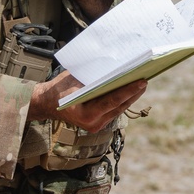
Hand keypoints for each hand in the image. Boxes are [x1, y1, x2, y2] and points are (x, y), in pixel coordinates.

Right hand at [27, 70, 146, 132]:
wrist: (47, 103)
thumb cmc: (60, 89)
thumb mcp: (76, 79)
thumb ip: (94, 77)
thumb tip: (115, 68)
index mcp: (86, 114)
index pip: (113, 101)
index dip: (129, 91)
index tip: (141, 81)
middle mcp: (93, 123)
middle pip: (119, 106)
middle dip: (134, 93)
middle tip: (146, 79)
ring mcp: (96, 126)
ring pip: (119, 110)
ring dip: (130, 97)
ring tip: (141, 84)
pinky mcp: (98, 123)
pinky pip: (114, 111)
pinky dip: (122, 100)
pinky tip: (130, 90)